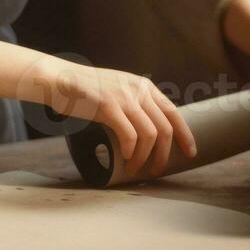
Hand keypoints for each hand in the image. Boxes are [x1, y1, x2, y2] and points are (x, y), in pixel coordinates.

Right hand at [31, 58, 197, 177]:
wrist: (59, 79)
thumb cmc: (85, 90)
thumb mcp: (117, 88)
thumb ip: (133, 102)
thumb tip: (147, 130)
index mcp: (143, 86)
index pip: (173, 112)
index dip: (185, 134)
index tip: (190, 152)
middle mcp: (138, 90)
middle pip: (165, 128)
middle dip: (165, 154)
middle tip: (157, 169)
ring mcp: (124, 97)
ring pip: (150, 135)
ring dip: (145, 157)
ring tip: (136, 169)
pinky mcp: (109, 106)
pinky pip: (130, 135)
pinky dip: (131, 151)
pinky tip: (126, 159)